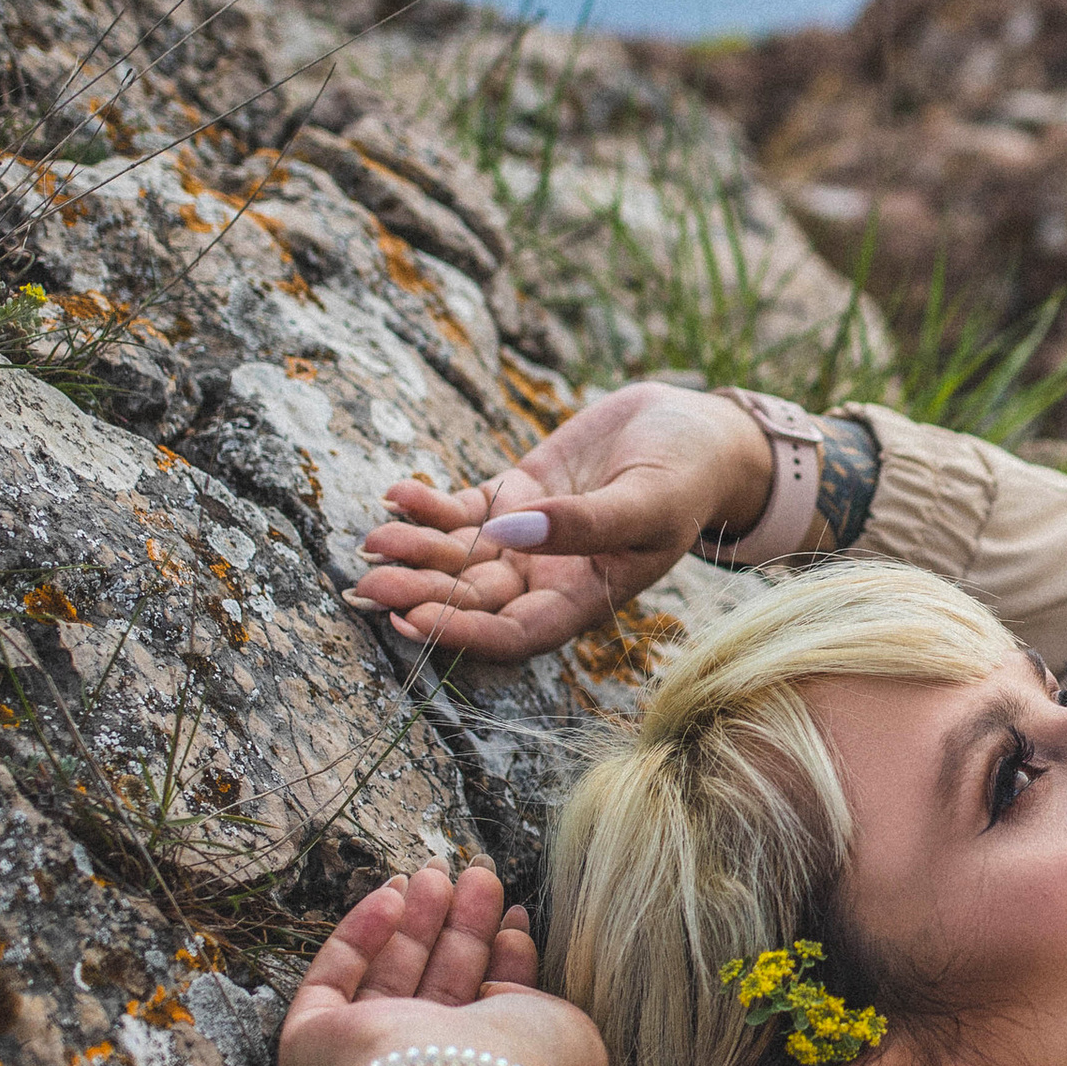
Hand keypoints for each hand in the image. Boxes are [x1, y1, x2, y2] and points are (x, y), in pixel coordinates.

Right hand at [280, 864, 608, 1065]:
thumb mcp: (570, 1034)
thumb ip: (542, 1001)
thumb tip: (500, 982)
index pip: (488, 1006)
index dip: (502, 956)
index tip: (517, 914)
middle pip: (439, 982)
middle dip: (457, 925)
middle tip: (477, 874)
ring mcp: (366, 1058)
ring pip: (387, 974)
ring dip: (414, 918)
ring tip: (438, 871)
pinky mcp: (312, 1044)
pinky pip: (331, 979)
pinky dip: (360, 933)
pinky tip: (394, 893)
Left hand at [347, 381, 775, 660]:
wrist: (697, 430)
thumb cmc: (688, 475)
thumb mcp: (648, 501)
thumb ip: (584, 524)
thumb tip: (508, 534)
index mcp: (586, 597)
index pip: (515, 634)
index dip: (461, 635)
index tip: (412, 621)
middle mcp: (549, 577)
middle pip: (472, 599)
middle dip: (420, 594)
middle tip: (369, 583)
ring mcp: (526, 537)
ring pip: (457, 558)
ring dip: (414, 552)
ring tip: (372, 540)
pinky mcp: (514, 496)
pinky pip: (460, 510)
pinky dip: (427, 505)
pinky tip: (398, 493)